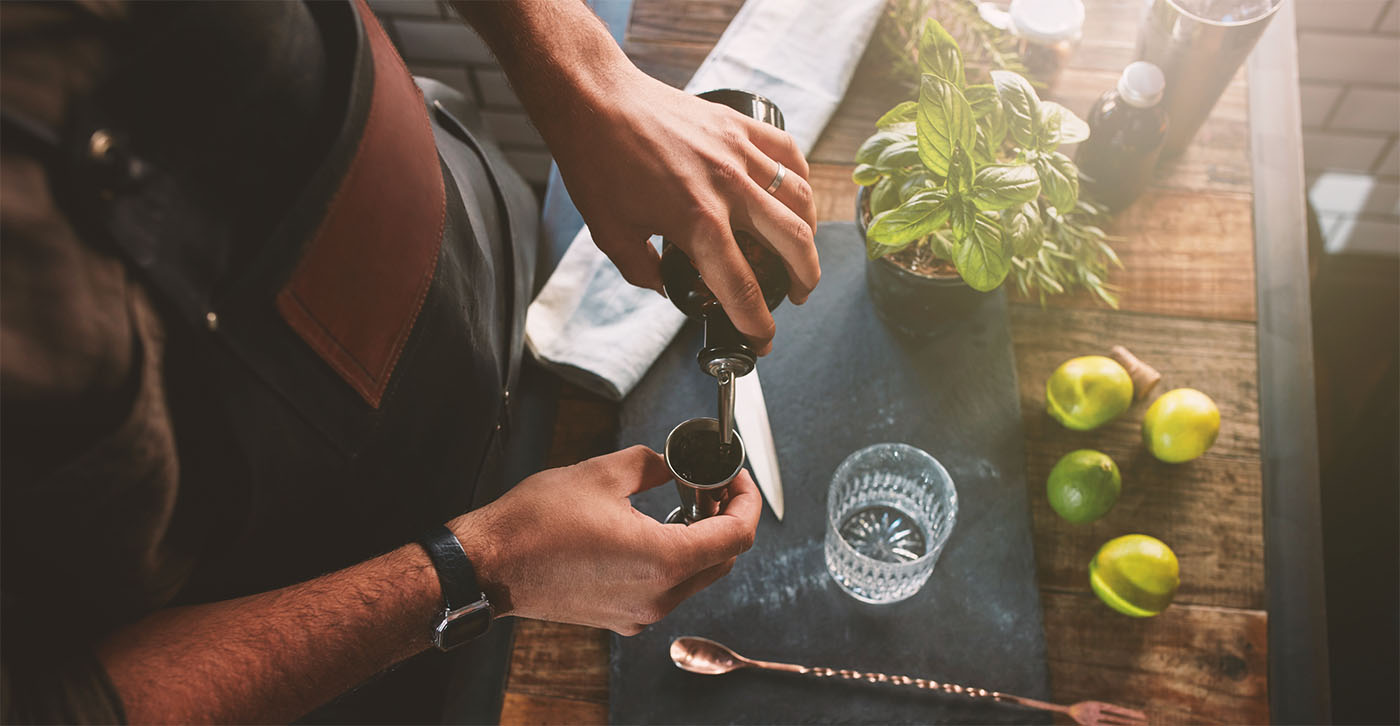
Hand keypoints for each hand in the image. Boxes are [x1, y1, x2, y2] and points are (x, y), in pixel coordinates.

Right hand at [449, 446, 760, 634]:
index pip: (736, 535)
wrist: (489, 565)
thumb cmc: (535, 523)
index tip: (736, 478)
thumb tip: (673, 465)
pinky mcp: (621, 616)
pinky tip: (652, 528)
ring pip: (696, 575)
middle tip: (708, 484)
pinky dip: (673, 558)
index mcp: (663, 561)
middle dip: (724, 517)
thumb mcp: (603, 473)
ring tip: (681, 502)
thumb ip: (653, 464)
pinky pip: (666, 588)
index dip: (746, 499)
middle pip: (722, 559)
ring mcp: (640, 611)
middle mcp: (658, 596)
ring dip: (699, 538)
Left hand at [546, 64, 820, 354]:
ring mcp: (739, 153)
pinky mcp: (738, 125)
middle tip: (797, 296)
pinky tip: (798, 196)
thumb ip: (643, 271)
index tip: (762, 339)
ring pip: (800, 199)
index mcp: (697, 223)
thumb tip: (667, 287)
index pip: (743, 288)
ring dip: (810, 234)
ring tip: (804, 253)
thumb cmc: (597, 163)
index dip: (758, 324)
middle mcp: (728, 188)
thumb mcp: (612, 234)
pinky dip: (800, 179)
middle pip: (792, 244)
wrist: (594, 101)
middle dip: (803, 280)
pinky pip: (787, 153)